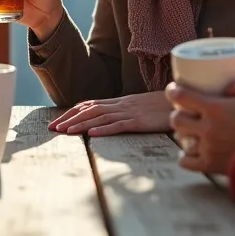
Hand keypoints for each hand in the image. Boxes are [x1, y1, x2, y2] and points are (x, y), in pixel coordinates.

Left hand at [48, 91, 171, 135]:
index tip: (57, 122)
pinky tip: (92, 135)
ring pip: (100, 117)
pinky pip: (119, 125)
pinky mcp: (140, 122)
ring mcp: (130, 112)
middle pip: (89, 110)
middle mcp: (120, 105)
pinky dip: (104, 130)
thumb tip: (108, 120)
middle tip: (52, 129)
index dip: (71, 113)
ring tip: (65, 132)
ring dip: (81, 125)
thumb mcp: (139, 108)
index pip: (89, 105)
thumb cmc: (162, 106)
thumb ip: (124, 112)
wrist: (182, 101)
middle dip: (69, 119)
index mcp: (119, 102)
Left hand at [165, 78, 234, 174]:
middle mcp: (207, 129)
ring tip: (189, 131)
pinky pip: (189, 163)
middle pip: (176, 120)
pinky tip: (190, 153)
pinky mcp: (214, 166)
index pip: (181, 96)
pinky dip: (186, 157)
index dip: (173, 91)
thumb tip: (229, 83)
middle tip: (184, 110)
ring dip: (182, 134)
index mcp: (215, 108)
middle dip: (177, 113)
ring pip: (181, 141)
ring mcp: (209, 149)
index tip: (174, 89)